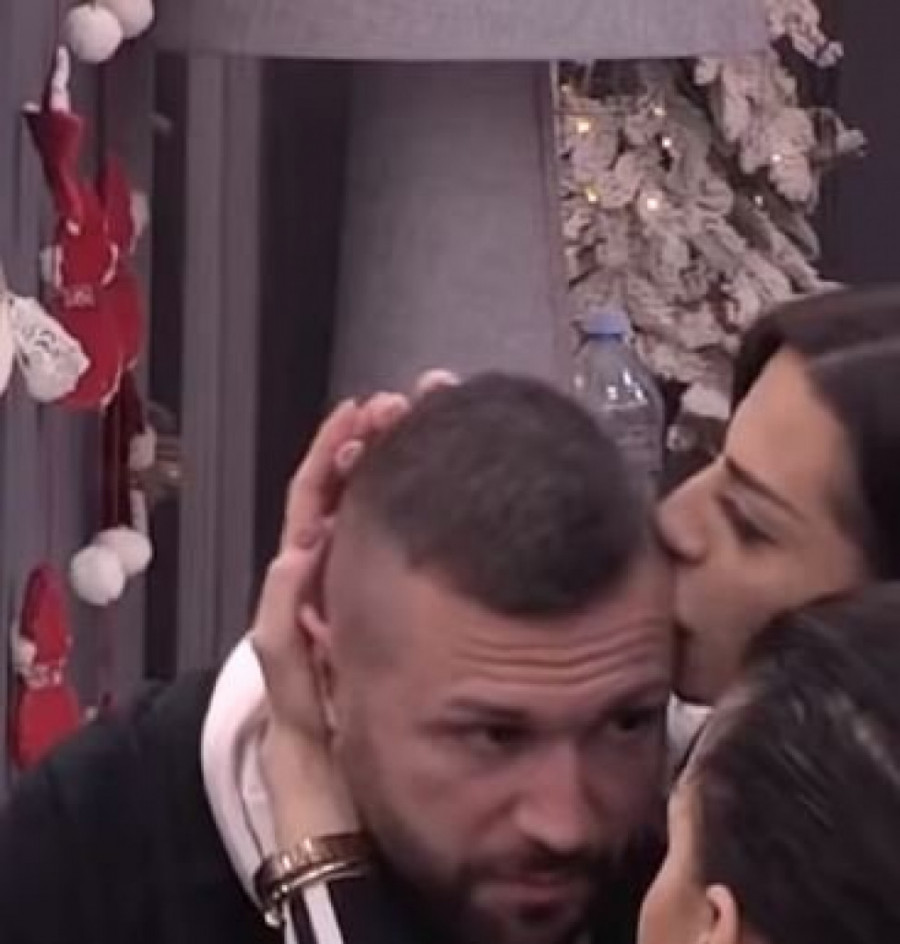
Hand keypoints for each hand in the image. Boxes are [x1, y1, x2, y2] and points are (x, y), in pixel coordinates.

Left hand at [252, 372, 458, 841]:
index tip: (366, 412)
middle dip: (378, 441)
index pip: (314, 505)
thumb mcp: (293, 696)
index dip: (334, 454)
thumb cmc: (320, 753)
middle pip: (352, 496)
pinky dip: (426, 510)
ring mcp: (372, 595)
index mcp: (303, 591)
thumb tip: (299, 550)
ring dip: (404, 465)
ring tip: (437, 426)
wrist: (353, 805)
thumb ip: (284, 633)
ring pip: (384, 515)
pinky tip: (457, 490)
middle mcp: (336, 583)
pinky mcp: (403, 613)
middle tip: (417, 402)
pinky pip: (410, 549)